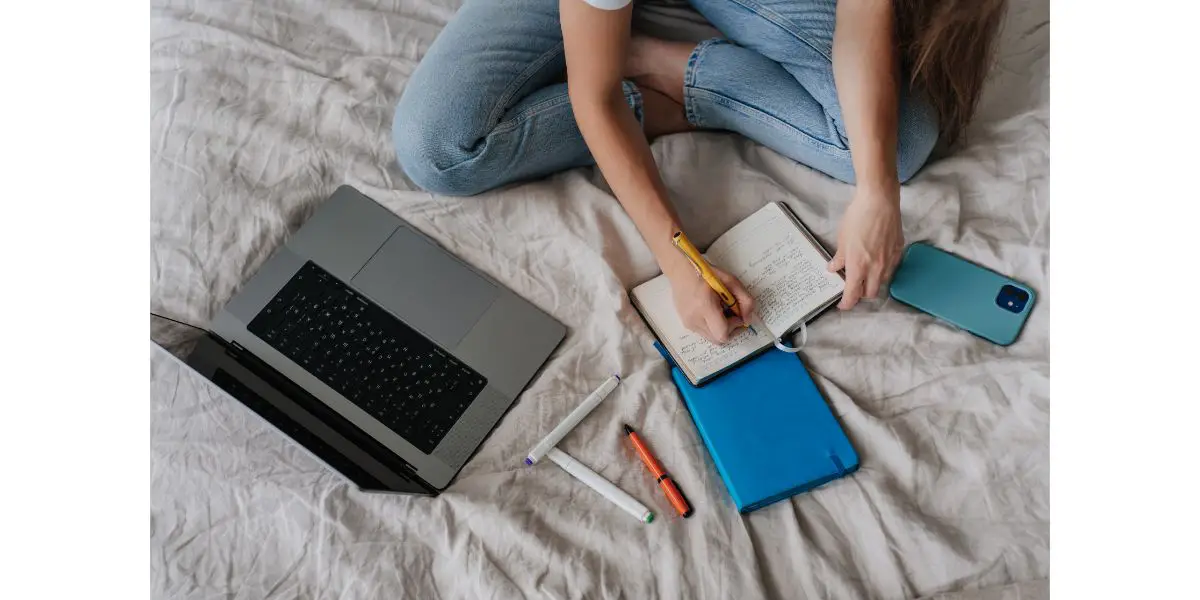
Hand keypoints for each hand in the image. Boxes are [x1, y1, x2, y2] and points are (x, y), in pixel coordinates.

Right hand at [667, 265, 755, 343]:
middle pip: (719, 340)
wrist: (681, 271)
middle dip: (731, 330)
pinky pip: (704, 333)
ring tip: (721, 312)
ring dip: (721, 329)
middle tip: (733, 315)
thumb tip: (748, 320)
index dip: (735, 326)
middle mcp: (695, 319)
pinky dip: (713, 327)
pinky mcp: (686, 324)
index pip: (723, 333)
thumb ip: (745, 300)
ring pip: (712, 338)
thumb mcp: (731, 281)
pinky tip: (712, 312)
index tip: (737, 313)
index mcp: (705, 306)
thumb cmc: (707, 272)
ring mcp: (688, 323)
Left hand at [828, 184, 903, 309]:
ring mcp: (889, 261)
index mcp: (858, 266)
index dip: (847, 303)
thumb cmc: (857, 217)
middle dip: (860, 295)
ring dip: (872, 283)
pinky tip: (877, 262)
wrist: (879, 201)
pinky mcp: (898, 251)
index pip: (852, 295)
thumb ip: (839, 258)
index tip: (842, 304)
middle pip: (869, 294)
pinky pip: (891, 269)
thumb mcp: (842, 239)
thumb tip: (833, 268)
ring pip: (882, 283)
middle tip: (853, 288)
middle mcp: (875, 268)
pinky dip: (883, 271)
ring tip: (865, 274)